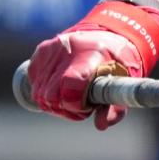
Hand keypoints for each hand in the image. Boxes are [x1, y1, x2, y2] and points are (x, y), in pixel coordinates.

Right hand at [28, 0, 158, 129]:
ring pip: (39, 92)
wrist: (107, 34)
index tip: (85, 108)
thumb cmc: (118, 63)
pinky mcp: (41, 51)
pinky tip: (61, 86)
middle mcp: (67, 50)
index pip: (69, 87)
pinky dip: (46, 90)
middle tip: (80, 106)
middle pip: (50, 95)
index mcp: (91, 55)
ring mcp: (51, 49)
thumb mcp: (124, 84)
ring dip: (54, 102)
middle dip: (64, 108)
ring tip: (72, 97)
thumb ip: (114, 108)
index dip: (73, 105)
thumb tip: (100, 126)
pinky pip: (34, 82)